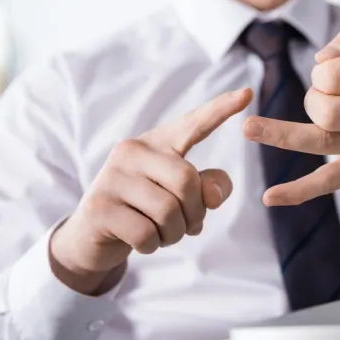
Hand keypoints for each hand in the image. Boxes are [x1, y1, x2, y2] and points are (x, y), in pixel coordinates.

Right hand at [51, 88, 252, 294]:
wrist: (91, 236)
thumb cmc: (144, 212)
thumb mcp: (179, 198)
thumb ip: (206, 189)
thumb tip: (214, 195)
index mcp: (156, 143)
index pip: (192, 125)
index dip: (220, 110)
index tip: (248, 93)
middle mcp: (131, 151)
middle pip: (187, 180)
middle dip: (195, 213)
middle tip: (189, 227)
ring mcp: (112, 177)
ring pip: (168, 211)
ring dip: (174, 233)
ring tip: (164, 235)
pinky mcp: (100, 206)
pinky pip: (146, 233)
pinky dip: (153, 245)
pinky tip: (142, 242)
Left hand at [243, 24, 339, 206]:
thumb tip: (321, 59)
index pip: (334, 73)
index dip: (322, 72)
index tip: (333, 74)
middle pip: (325, 108)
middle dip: (314, 98)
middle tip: (328, 97)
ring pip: (321, 141)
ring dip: (281, 134)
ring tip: (248, 128)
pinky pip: (328, 181)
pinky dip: (298, 191)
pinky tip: (270, 197)